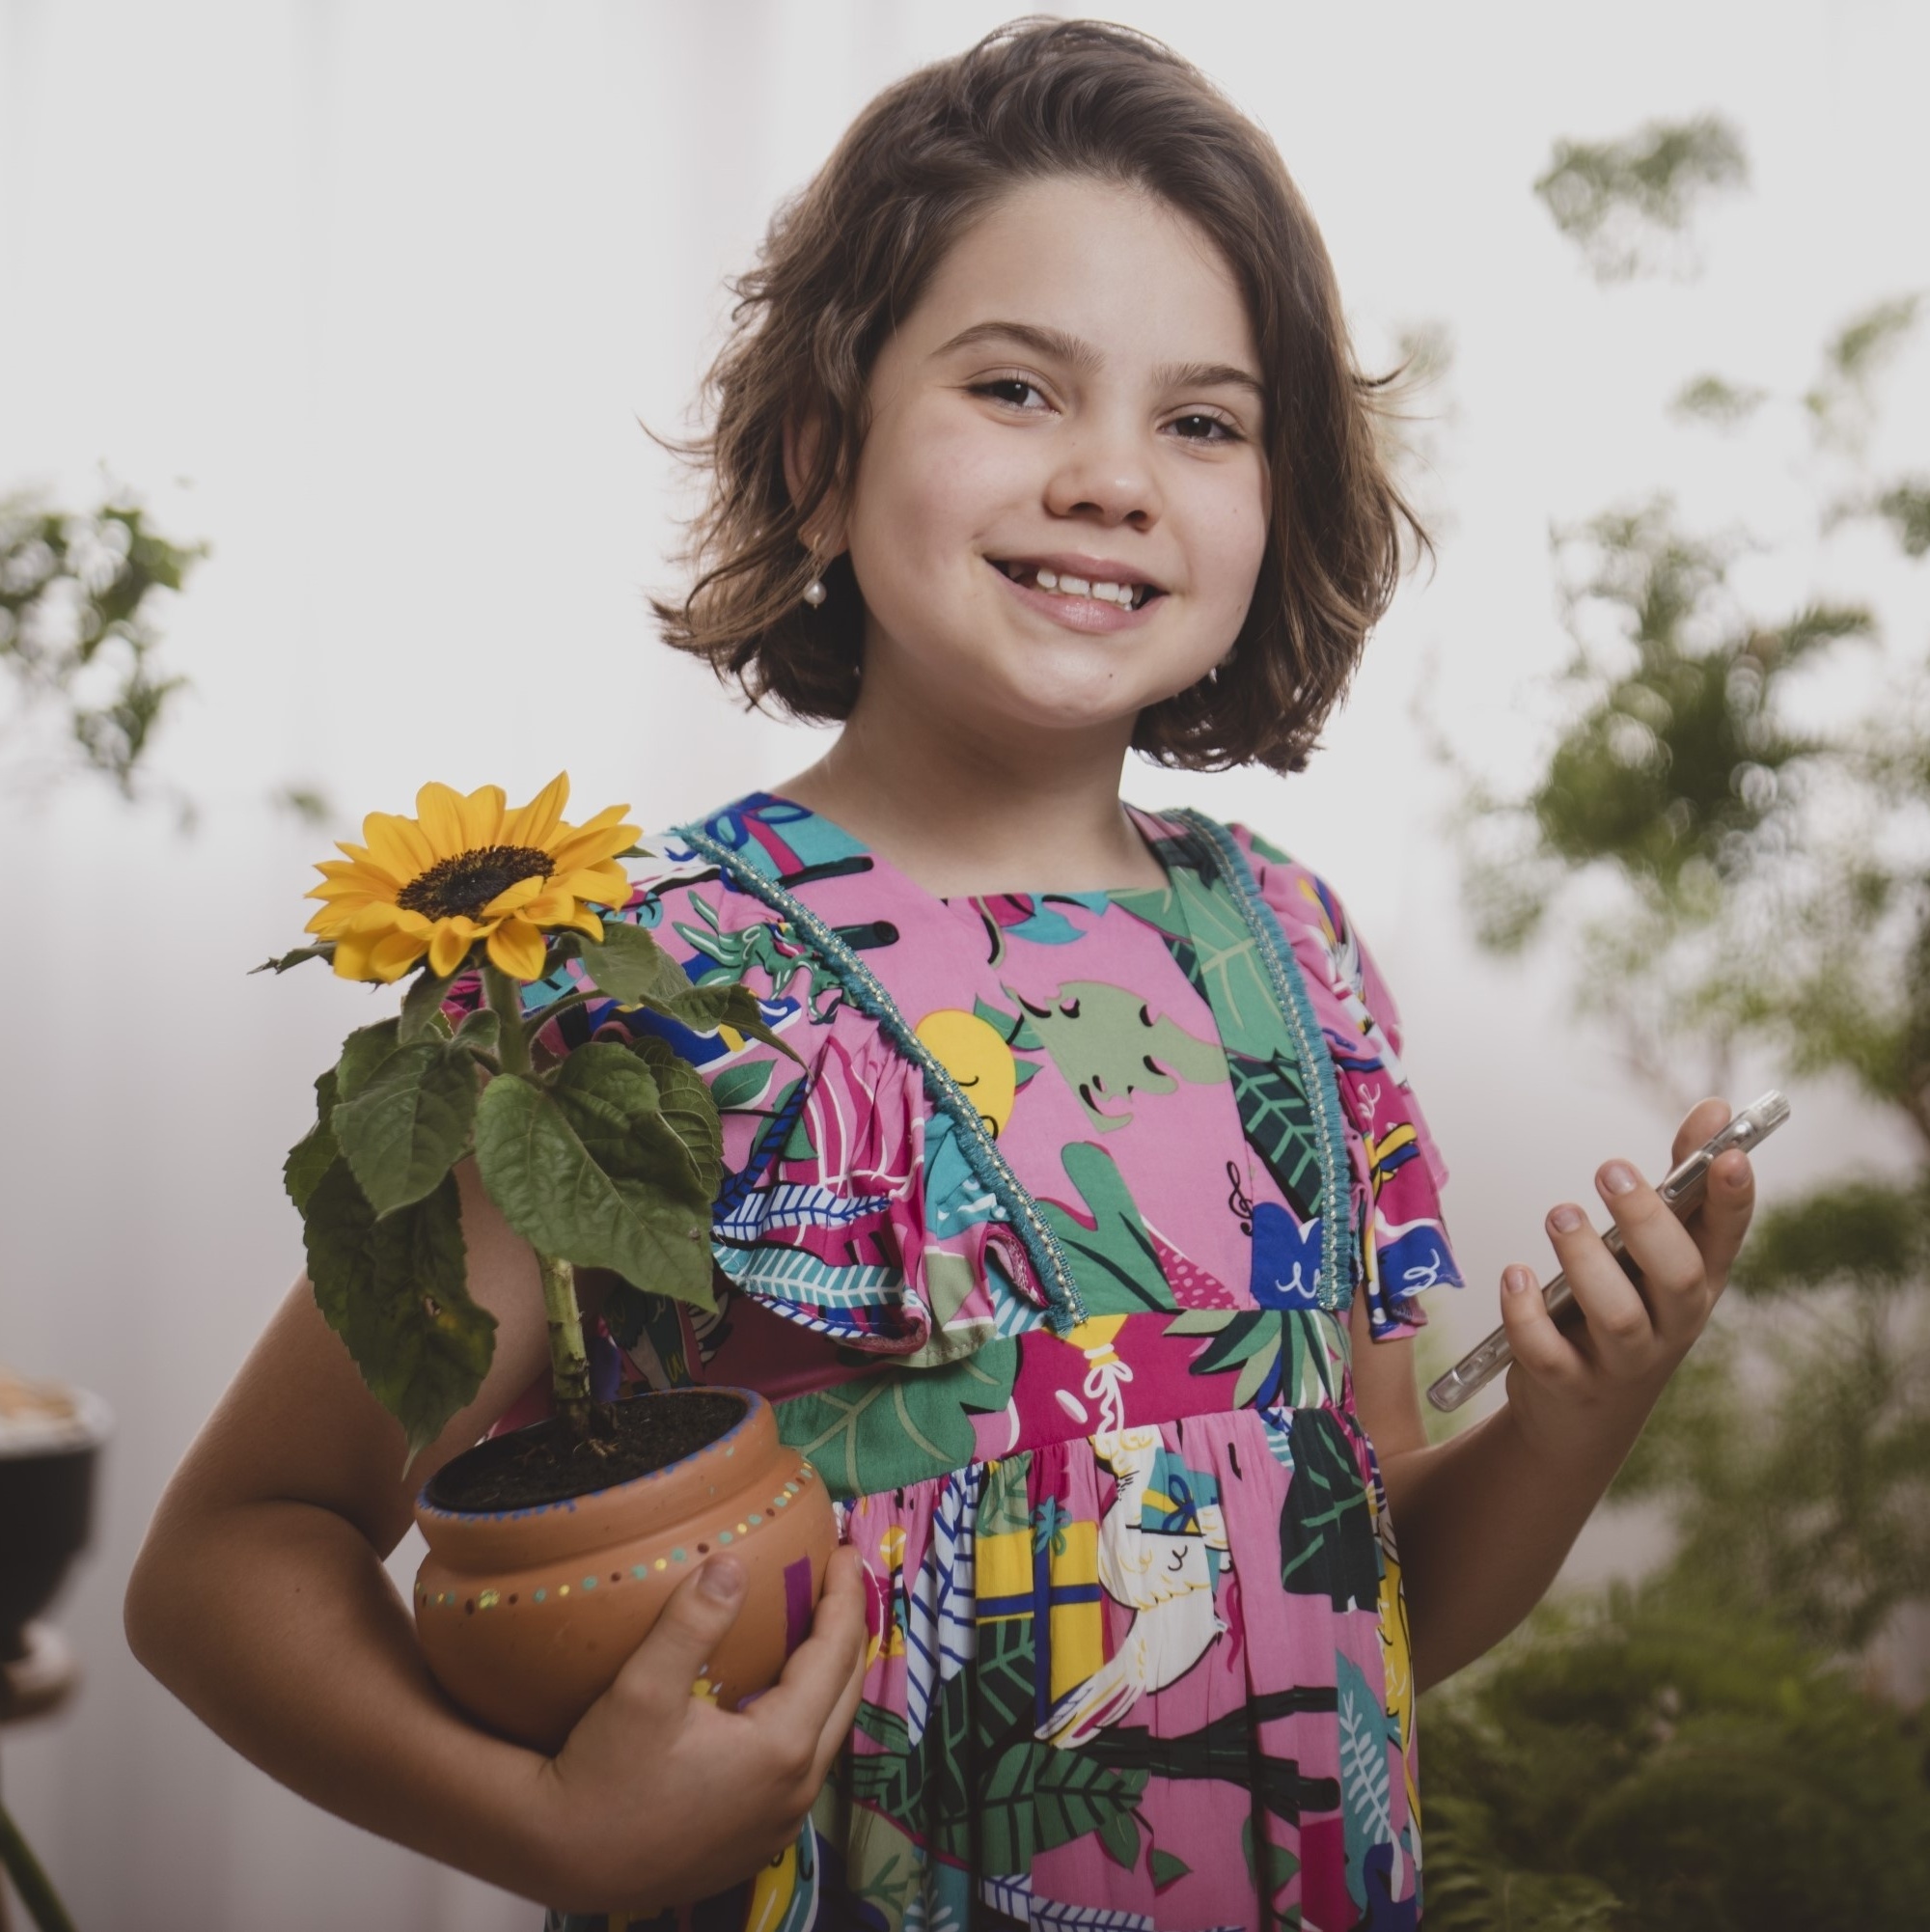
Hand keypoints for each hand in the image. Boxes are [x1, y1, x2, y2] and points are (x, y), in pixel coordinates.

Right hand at [528, 1543, 868, 1913]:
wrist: (568, 1860)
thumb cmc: (603, 1776)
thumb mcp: (642, 1690)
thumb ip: (690, 1623)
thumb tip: (732, 1562)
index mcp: (783, 1748)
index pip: (835, 1654)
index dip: (844, 1597)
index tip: (844, 1551)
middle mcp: (796, 1789)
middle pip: (846, 1691)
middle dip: (849, 1629)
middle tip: (841, 1577)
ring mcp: (782, 1821)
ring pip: (829, 1732)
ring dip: (831, 1675)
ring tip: (821, 1626)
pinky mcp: (760, 1838)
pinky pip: (805, 1765)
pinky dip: (809, 1716)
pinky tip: (783, 1695)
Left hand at [1499, 1096, 1755, 1461]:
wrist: (1583, 1416)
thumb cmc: (1627, 1308)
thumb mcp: (1656, 1251)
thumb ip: (1678, 1184)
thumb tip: (1717, 1110)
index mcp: (1695, 1283)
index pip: (1726, 1239)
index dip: (1734, 1201)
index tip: (1731, 1155)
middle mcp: (1670, 1324)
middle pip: (1680, 1277)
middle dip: (1647, 1221)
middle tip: (1610, 1169)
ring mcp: (1622, 1360)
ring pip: (1618, 1316)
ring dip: (1585, 1260)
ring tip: (1560, 1213)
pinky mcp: (1569, 1385)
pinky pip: (1549, 1353)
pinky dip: (1527, 1315)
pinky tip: (1515, 1277)